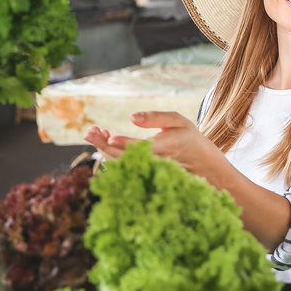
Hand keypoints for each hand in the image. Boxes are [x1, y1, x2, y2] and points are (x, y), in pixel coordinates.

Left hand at [85, 111, 228, 183]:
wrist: (201, 163)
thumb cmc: (188, 137)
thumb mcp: (178, 121)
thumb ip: (156, 117)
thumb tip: (132, 117)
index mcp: (163, 148)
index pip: (138, 148)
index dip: (122, 144)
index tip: (106, 136)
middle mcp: (153, 162)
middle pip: (123, 157)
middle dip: (103, 145)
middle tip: (88, 131)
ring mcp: (147, 170)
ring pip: (120, 163)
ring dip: (103, 149)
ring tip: (93, 132)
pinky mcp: (143, 173)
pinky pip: (123, 166)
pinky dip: (111, 153)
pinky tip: (105, 139)